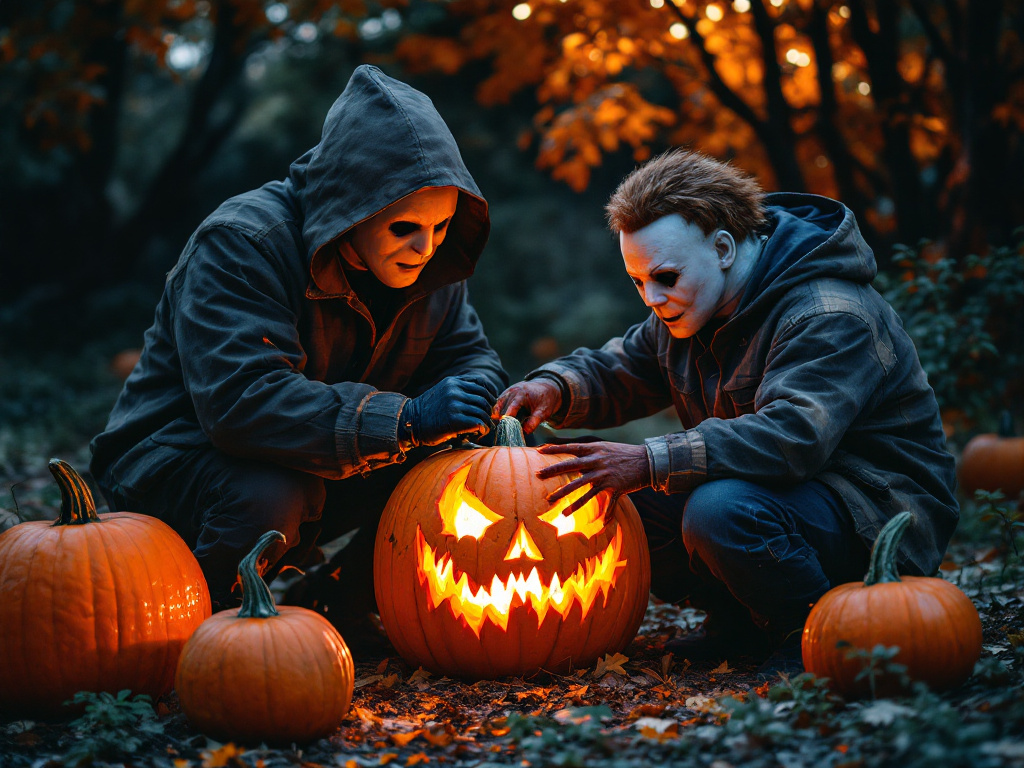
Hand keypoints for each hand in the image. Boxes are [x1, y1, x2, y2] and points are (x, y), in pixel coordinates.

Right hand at [402, 376, 493, 446]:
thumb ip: (459, 390)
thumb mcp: (443, 392)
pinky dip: (482, 428)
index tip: (492, 402)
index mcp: (453, 382)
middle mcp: (455, 390)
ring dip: (486, 421)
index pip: (481, 382)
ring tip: (483, 427)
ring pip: (482, 411)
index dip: (491, 392)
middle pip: (484, 398)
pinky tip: (479, 432)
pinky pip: (478, 422)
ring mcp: (454, 404)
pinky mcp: (454, 419)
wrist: (410, 422)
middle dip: (488, 410)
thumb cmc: (428, 411)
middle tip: (487, 419)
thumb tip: (483, 397)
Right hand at [492, 379, 561, 433]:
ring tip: (501, 427)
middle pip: (502, 407)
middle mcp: (512, 391)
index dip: (508, 417)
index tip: (505, 426)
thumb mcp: (544, 412)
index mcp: (522, 394)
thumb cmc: (545, 400)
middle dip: (502, 419)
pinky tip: (501, 421)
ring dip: (498, 416)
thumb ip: (534, 421)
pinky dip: (498, 413)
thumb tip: (525, 431)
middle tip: (503, 431)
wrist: (545, 388)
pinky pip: (499, 405)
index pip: (512, 406)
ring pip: (498, 406)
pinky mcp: (505, 396)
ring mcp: (507, 393)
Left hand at [536, 441, 651, 514]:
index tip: (539, 450)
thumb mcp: (606, 448)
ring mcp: (605, 475)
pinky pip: (608, 503)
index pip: (571, 448)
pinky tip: (602, 524)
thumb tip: (574, 459)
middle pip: (571, 466)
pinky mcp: (615, 487)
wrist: (648, 460)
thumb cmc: (624, 454)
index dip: (555, 449)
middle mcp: (598, 462)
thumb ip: (590, 454)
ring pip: (582, 487)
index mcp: (595, 450)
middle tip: (538, 475)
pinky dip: (606, 514)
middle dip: (553, 471)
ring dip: (567, 498)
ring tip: (555, 506)